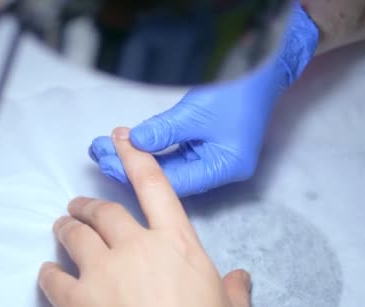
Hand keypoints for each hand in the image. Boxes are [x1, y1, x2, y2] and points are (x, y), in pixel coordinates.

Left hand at [39, 127, 252, 306]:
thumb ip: (235, 290)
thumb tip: (241, 278)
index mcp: (177, 244)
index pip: (154, 187)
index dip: (136, 158)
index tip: (122, 139)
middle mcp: (137, 248)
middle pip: (105, 211)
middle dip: (89, 205)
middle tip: (80, 206)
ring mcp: (103, 272)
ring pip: (76, 235)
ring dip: (67, 227)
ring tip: (62, 226)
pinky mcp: (76, 302)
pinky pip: (53, 277)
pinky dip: (49, 272)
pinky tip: (49, 273)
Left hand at [88, 4, 318, 196]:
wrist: (264, 68)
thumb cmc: (239, 88)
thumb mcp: (197, 111)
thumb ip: (165, 130)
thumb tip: (134, 142)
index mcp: (224, 167)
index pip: (174, 181)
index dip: (138, 173)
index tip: (109, 161)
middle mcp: (219, 169)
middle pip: (169, 175)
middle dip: (133, 164)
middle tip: (101, 152)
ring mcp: (213, 157)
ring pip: (169, 164)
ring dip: (139, 155)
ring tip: (106, 146)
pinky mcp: (207, 145)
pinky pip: (174, 152)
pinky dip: (153, 147)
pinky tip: (130, 142)